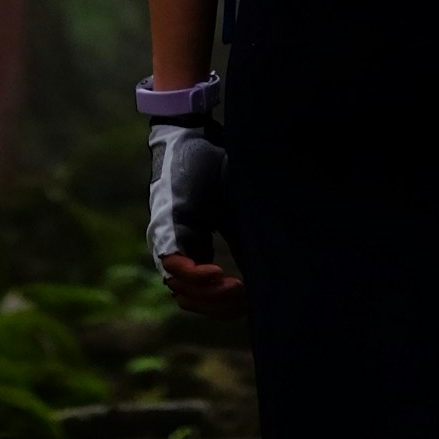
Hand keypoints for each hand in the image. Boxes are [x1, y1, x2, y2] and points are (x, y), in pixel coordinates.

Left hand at [147, 123, 243, 312]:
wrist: (193, 133)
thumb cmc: (215, 165)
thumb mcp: (239, 209)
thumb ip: (246, 239)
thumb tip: (274, 273)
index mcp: (195, 244)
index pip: (206, 293)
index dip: (227, 305)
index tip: (250, 296)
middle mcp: (177, 247)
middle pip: (193, 299)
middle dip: (219, 305)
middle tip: (243, 295)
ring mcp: (168, 239)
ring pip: (181, 288)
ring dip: (208, 295)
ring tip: (232, 286)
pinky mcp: (165, 225)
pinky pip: (174, 264)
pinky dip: (195, 277)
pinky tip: (218, 274)